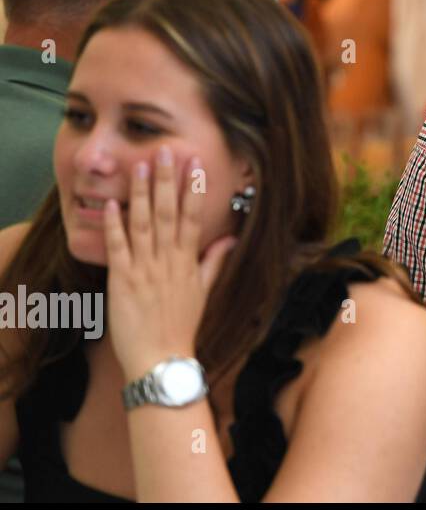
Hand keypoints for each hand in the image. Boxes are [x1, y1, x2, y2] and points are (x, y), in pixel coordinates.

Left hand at [104, 148, 237, 381]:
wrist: (162, 358)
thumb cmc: (182, 327)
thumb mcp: (204, 292)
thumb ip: (214, 262)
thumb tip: (229, 238)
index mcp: (188, 262)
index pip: (192, 218)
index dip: (192, 190)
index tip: (194, 165)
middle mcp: (168, 261)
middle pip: (167, 213)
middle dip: (167, 181)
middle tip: (165, 152)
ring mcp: (145, 269)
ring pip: (143, 224)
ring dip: (141, 193)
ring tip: (139, 167)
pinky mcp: (123, 280)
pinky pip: (118, 247)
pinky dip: (114, 225)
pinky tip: (111, 204)